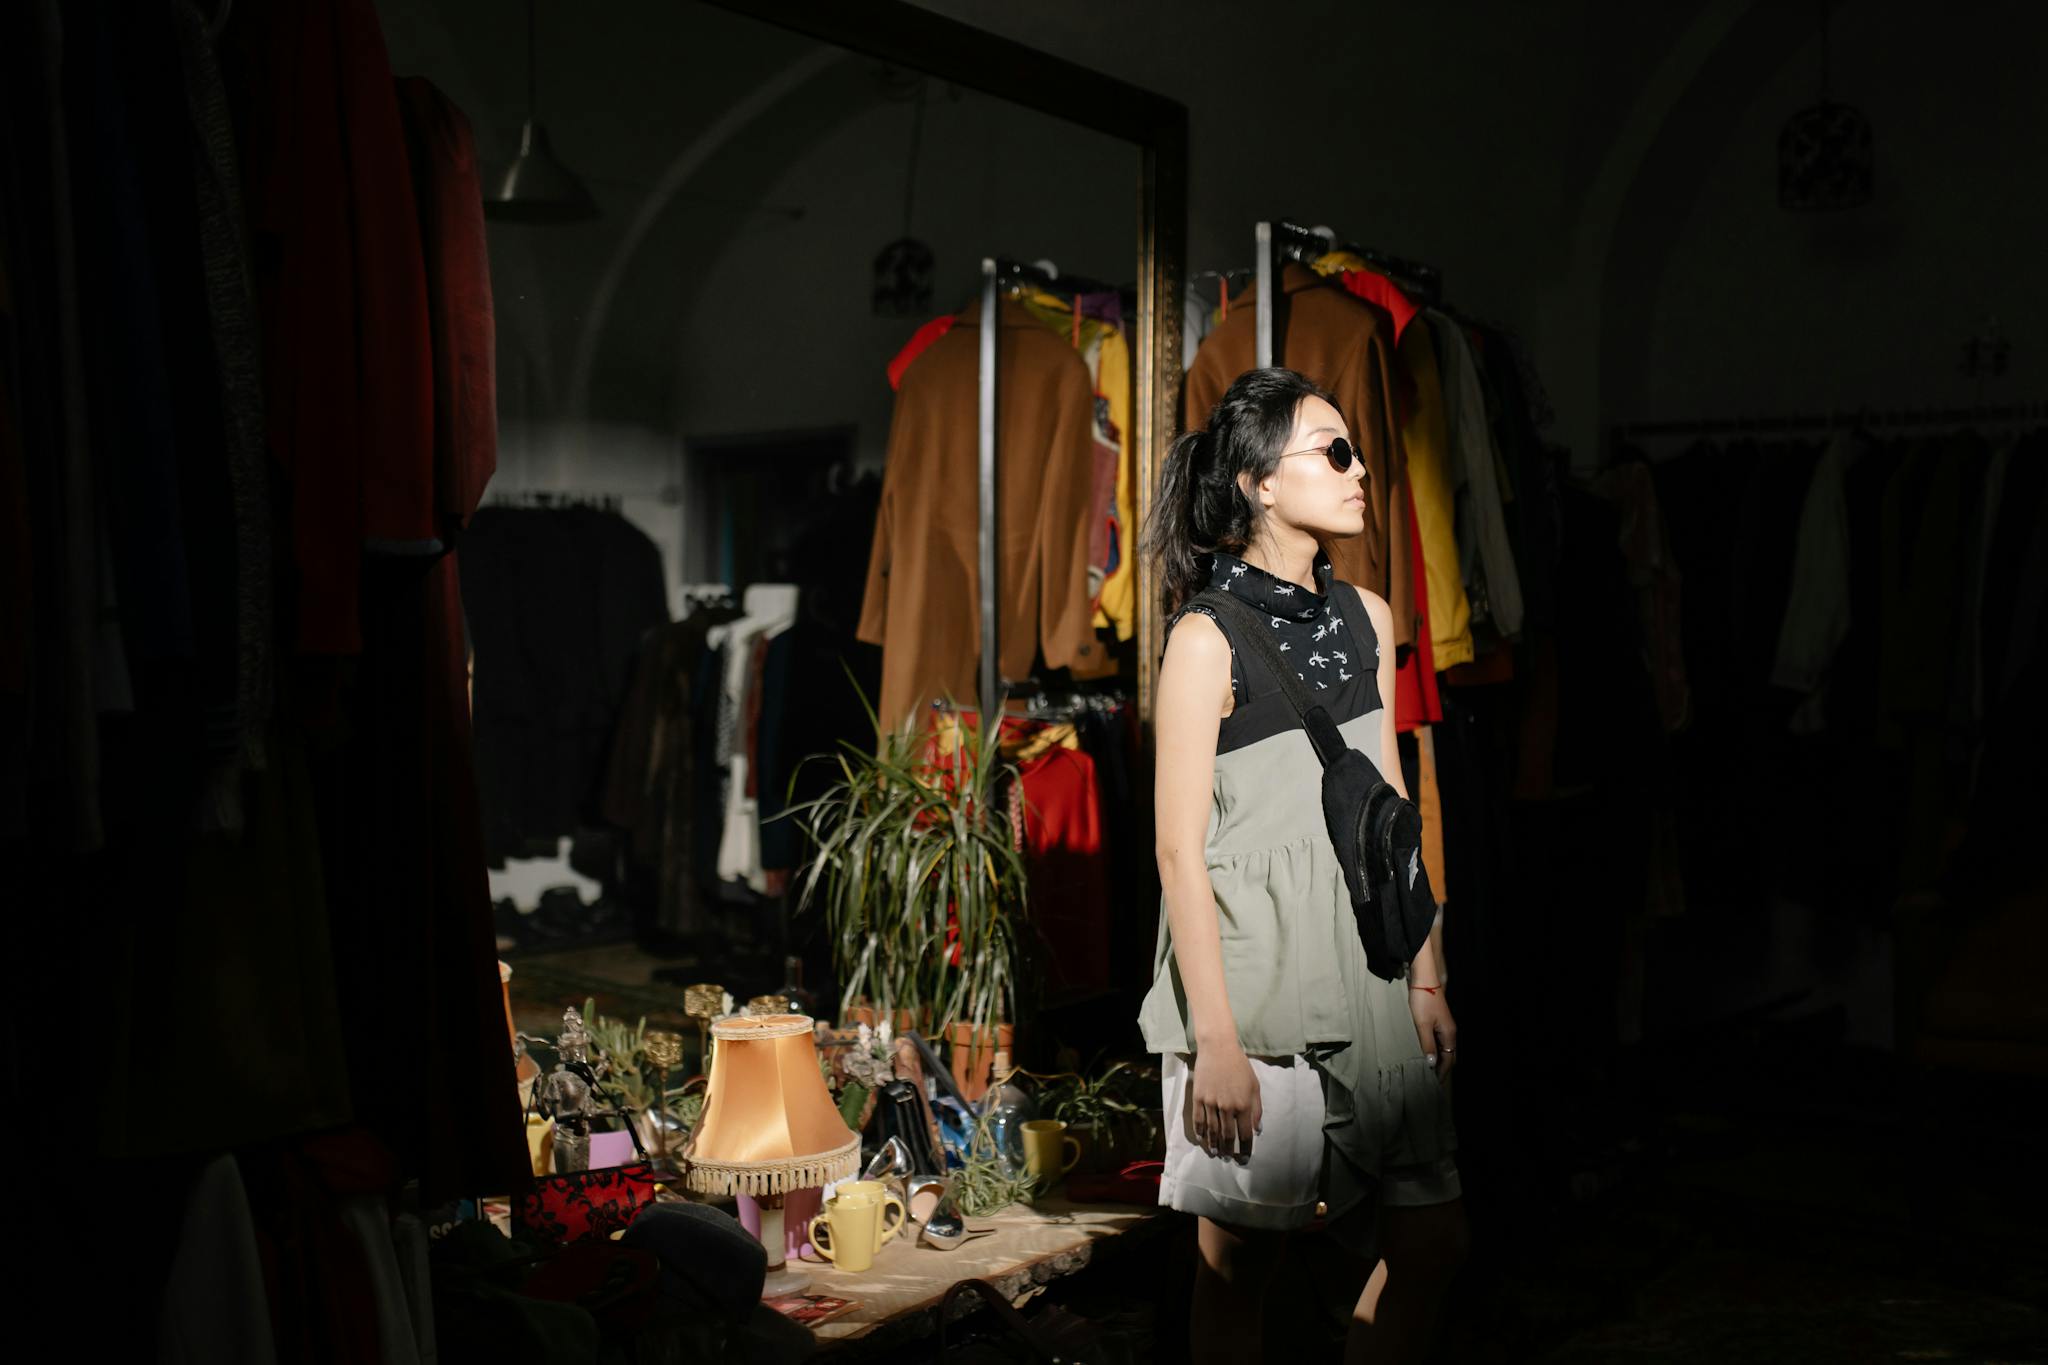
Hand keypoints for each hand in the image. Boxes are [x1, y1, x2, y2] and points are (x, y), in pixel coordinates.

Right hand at [1189, 1042, 1261, 1161]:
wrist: (1218, 1048)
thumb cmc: (1240, 1066)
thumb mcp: (1255, 1086)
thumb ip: (1257, 1109)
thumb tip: (1257, 1130)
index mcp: (1243, 1105)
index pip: (1244, 1134)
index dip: (1244, 1148)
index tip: (1243, 1158)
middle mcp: (1227, 1107)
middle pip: (1226, 1135)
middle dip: (1228, 1149)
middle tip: (1228, 1158)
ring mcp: (1211, 1102)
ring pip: (1212, 1130)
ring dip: (1213, 1144)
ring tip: (1214, 1152)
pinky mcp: (1198, 1097)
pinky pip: (1198, 1119)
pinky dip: (1200, 1131)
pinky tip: (1202, 1138)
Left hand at [1410, 988, 1457, 1084]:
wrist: (1425, 980)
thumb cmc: (1423, 1001)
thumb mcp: (1422, 1025)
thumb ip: (1428, 1044)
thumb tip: (1432, 1063)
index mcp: (1449, 1034)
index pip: (1448, 1059)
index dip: (1442, 1072)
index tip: (1435, 1084)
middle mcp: (1450, 1032)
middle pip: (1449, 1055)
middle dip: (1442, 1068)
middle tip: (1431, 1080)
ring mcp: (1445, 1026)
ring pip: (1444, 1048)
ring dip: (1438, 1059)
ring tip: (1428, 1070)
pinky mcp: (1438, 1021)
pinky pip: (1439, 1041)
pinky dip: (1435, 1050)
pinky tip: (1427, 1052)